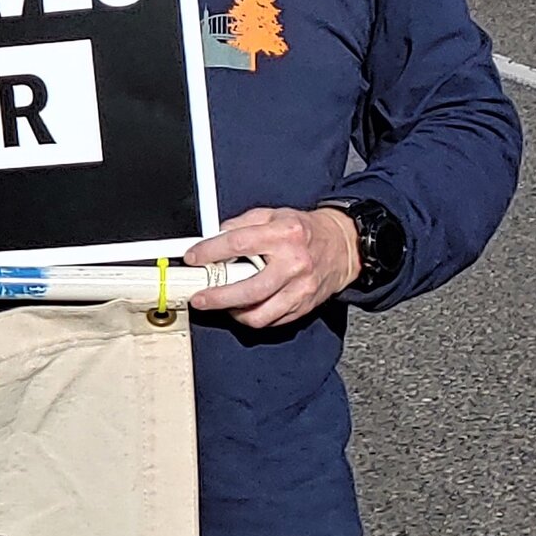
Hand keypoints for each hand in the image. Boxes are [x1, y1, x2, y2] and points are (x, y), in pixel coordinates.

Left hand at [185, 207, 360, 329]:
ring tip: (222, 304)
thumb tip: (214, 235)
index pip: (238, 243)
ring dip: (233, 312)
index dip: (210, 252)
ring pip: (259, 313)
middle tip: (199, 297)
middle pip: (249, 289)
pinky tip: (243, 307)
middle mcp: (294, 264)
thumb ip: (242, 223)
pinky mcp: (304, 305)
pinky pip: (271, 321)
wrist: (343, 246)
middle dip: (217, 297)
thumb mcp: (273, 215)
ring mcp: (301, 288)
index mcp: (284, 235)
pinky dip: (252, 317)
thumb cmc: (304, 231)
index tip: (193, 258)